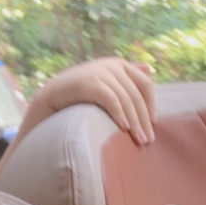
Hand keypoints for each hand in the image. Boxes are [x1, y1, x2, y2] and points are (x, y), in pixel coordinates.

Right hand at [35, 57, 154, 143]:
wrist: (53, 96)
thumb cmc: (82, 94)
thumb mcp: (106, 82)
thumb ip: (126, 77)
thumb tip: (149, 69)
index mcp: (119, 65)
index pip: (145, 83)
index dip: (151, 104)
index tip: (153, 123)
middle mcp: (112, 66)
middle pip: (136, 95)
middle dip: (144, 120)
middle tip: (148, 140)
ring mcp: (101, 73)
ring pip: (126, 100)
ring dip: (135, 122)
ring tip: (139, 140)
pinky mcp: (90, 83)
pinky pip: (112, 100)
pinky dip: (119, 115)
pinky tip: (124, 129)